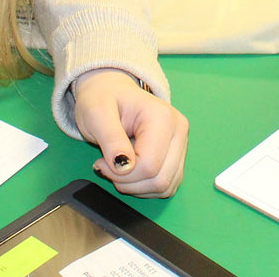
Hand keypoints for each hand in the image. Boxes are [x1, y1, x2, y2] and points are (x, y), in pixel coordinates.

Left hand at [72, 69, 188, 197]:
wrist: (111, 92)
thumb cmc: (103, 99)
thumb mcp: (97, 114)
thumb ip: (111, 139)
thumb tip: (123, 166)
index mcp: (163, 117)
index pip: (149, 165)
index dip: (121, 173)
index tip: (100, 162)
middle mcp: (178, 131)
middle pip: (160, 180)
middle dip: (128, 183)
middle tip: (107, 166)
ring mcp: (181, 145)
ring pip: (165, 187)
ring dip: (136, 187)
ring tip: (118, 167)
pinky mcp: (177, 158)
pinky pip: (166, 186)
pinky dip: (145, 187)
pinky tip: (130, 171)